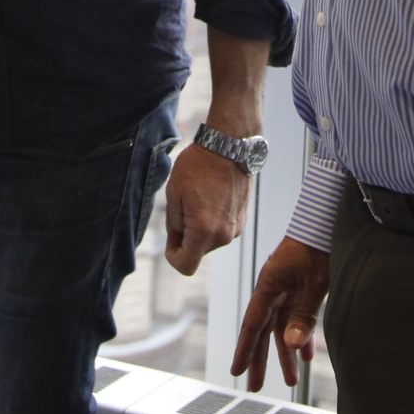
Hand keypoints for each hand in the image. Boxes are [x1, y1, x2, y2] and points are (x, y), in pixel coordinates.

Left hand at [163, 142, 250, 275]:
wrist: (230, 146)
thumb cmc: (199, 166)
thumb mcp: (174, 194)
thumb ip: (174, 224)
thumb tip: (179, 238)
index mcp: (204, 232)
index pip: (186, 266)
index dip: (173, 256)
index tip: (171, 237)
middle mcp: (223, 235)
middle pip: (198, 252)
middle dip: (186, 238)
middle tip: (182, 208)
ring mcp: (236, 228)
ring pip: (210, 241)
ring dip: (200, 228)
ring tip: (198, 198)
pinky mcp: (243, 219)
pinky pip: (221, 230)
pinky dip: (213, 221)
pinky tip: (211, 197)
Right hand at [230, 236, 329, 390]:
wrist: (327, 220)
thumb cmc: (318, 246)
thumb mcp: (314, 284)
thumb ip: (303, 315)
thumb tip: (291, 345)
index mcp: (269, 286)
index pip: (252, 325)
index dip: (244, 350)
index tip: (237, 371)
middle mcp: (274, 290)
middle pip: (263, 331)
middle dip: (261, 359)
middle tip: (255, 386)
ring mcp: (286, 289)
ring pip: (282, 327)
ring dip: (286, 352)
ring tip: (290, 378)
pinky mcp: (299, 287)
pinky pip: (296, 318)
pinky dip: (302, 336)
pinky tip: (307, 354)